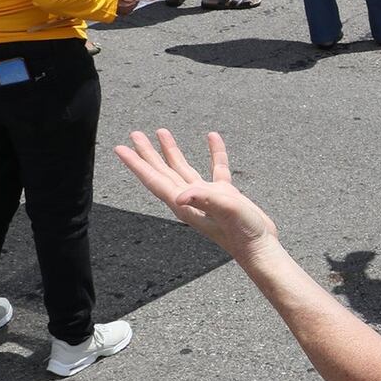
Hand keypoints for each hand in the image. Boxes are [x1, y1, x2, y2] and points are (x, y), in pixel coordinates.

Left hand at [116, 130, 279, 264]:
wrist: (260, 247)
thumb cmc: (242, 234)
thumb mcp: (225, 211)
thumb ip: (205, 199)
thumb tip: (181, 194)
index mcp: (185, 204)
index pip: (155, 180)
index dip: (137, 164)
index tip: (121, 149)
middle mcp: (191, 199)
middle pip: (162, 172)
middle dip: (147, 153)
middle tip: (135, 135)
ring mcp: (207, 196)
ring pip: (183, 168)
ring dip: (171, 151)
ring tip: (162, 133)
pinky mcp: (224, 195)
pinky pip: (216, 168)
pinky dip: (213, 152)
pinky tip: (213, 138)